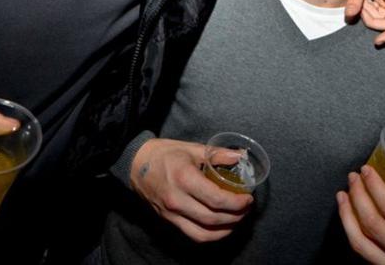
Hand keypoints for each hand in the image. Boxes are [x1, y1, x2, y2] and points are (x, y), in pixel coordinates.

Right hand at [131, 138, 252, 241]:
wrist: (135, 164)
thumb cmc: (164, 154)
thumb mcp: (192, 148)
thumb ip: (218, 154)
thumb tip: (240, 156)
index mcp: (184, 178)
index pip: (216, 199)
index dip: (237, 203)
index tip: (248, 198)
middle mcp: (177, 200)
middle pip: (213, 219)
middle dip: (236, 216)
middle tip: (246, 208)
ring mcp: (171, 213)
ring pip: (204, 233)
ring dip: (225, 230)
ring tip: (237, 219)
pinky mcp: (168, 220)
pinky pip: (193, 234)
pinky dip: (210, 235)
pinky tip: (221, 227)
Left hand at [337, 165, 384, 264]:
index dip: (375, 187)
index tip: (367, 170)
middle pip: (372, 223)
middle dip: (358, 195)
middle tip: (353, 177)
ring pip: (360, 243)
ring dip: (346, 216)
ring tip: (342, 196)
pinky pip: (365, 255)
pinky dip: (353, 235)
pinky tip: (350, 219)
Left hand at [346, 0, 384, 44]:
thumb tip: (349, 17)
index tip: (378, 41)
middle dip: (372, 20)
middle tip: (360, 8)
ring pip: (381, 21)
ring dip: (368, 16)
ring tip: (361, 0)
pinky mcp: (383, 5)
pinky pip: (375, 16)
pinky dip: (367, 13)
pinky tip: (362, 1)